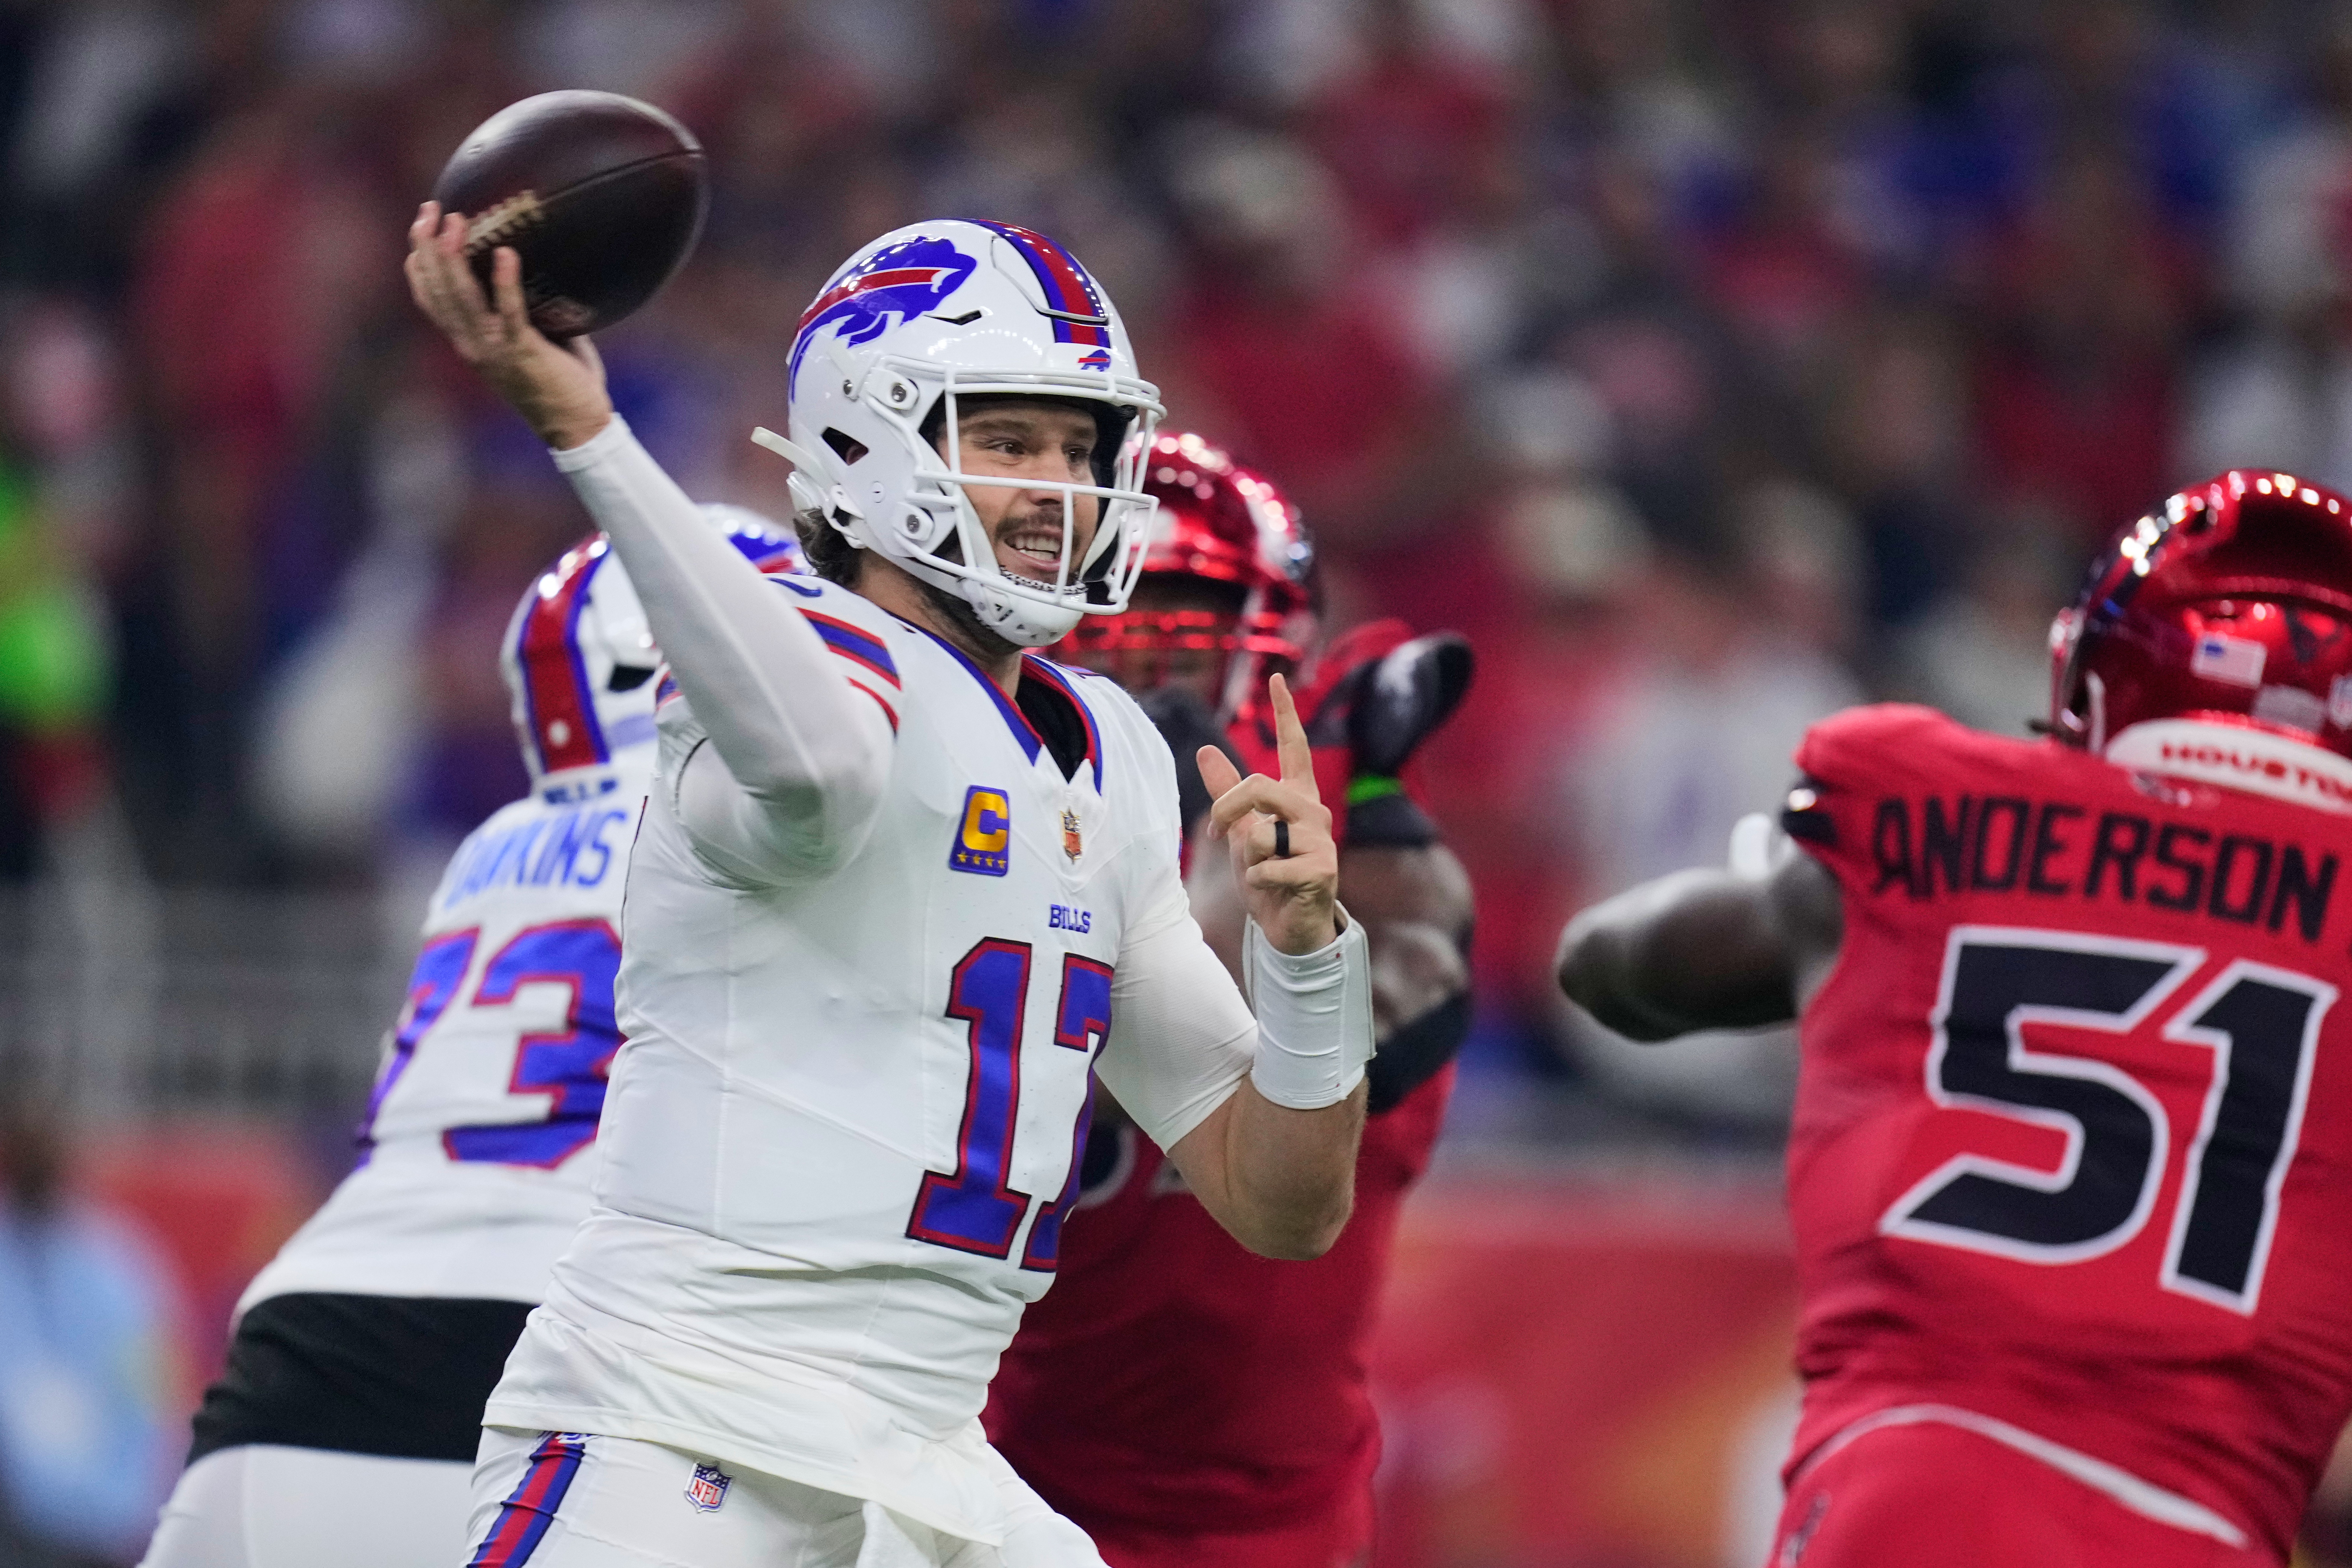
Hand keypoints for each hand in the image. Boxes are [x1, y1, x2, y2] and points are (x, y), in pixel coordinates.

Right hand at [404, 201, 611, 449]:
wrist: (577, 425)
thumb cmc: (559, 379)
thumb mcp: (528, 339)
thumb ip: (520, 307)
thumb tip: (535, 265)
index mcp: (467, 340)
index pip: (429, 296)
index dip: (419, 259)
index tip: (422, 224)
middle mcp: (470, 343)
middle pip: (436, 288)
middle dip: (427, 245)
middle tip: (432, 209)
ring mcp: (493, 348)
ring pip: (461, 296)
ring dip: (455, 255)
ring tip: (458, 220)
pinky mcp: (522, 351)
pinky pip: (509, 311)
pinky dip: (505, 281)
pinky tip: (507, 252)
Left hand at [1200, 673, 1339, 954]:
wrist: (1288, 925)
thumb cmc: (1268, 875)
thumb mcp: (1240, 830)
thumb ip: (1226, 793)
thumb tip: (1205, 749)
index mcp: (1297, 798)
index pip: (1295, 747)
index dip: (1285, 713)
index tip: (1276, 678)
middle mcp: (1313, 812)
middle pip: (1260, 786)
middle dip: (1228, 810)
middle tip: (1214, 834)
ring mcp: (1321, 840)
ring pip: (1261, 832)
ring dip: (1247, 857)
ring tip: (1263, 872)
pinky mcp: (1321, 869)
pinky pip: (1266, 867)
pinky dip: (1257, 882)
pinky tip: (1271, 890)